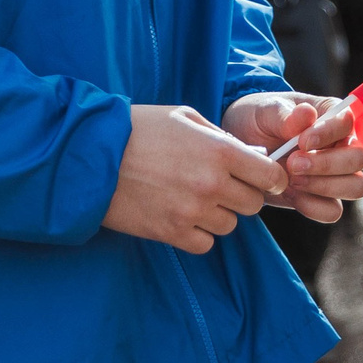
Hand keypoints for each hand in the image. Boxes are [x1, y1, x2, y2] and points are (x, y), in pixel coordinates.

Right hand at [101, 104, 289, 254]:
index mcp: (220, 151)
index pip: (270, 176)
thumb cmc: (138, 129)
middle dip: (243, 195)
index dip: (272, 178)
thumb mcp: (185, 118)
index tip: (266, 179)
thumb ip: (220, 137)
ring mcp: (191, 211)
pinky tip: (183, 217)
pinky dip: (198, 235)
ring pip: (229, 226)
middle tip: (224, 186)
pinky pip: (204, 244)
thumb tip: (247, 156)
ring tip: (196, 199)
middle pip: (252, 205)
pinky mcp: (169, 233)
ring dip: (219, 215)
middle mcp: (211, 184)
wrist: (90, 157)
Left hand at [222, 93, 362, 221]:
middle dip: (326, 164)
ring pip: (355, 186)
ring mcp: (335, 174)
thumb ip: (285, 114)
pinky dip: (313, 206)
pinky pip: (333, 210)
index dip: (328, 134)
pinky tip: (290, 195)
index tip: (302, 141)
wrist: (241, 146)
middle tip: (293, 164)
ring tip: (292, 180)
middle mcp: (341, 145)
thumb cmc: (259, 121)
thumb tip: (306, 115)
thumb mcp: (265, 111)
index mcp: (332, 116)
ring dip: (325, 186)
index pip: (347, 123)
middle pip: (358, 158)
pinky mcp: (321, 197)